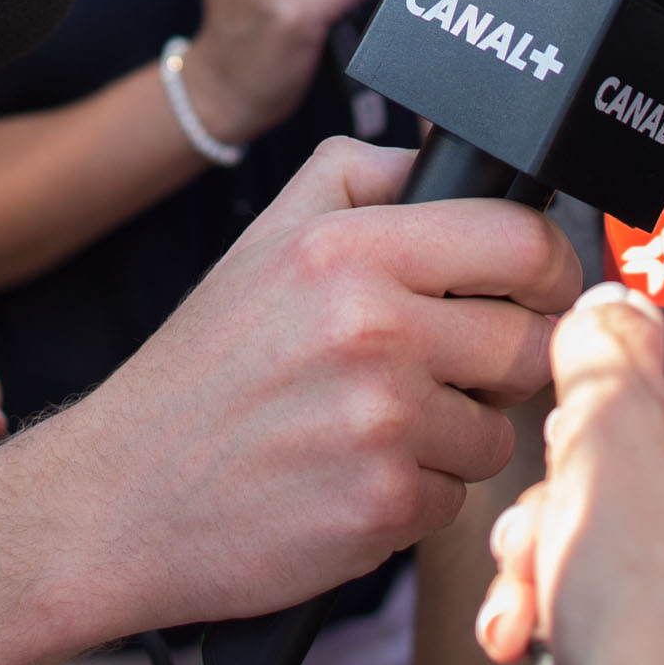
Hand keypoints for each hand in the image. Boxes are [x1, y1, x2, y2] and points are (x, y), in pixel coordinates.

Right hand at [0, 137, 579, 664]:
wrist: (116, 497)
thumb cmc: (198, 375)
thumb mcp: (265, 239)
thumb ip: (359, 175)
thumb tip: (441, 159)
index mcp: (349, 249)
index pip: (520, 239)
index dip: (547, 270)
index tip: (537, 292)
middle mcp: (371, 326)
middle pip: (530, 341)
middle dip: (502, 365)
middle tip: (444, 375)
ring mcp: (381, 420)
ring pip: (498, 430)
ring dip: (453, 439)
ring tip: (371, 430)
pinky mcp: (383, 505)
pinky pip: (456, 499)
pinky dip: (414, 498)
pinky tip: (350, 481)